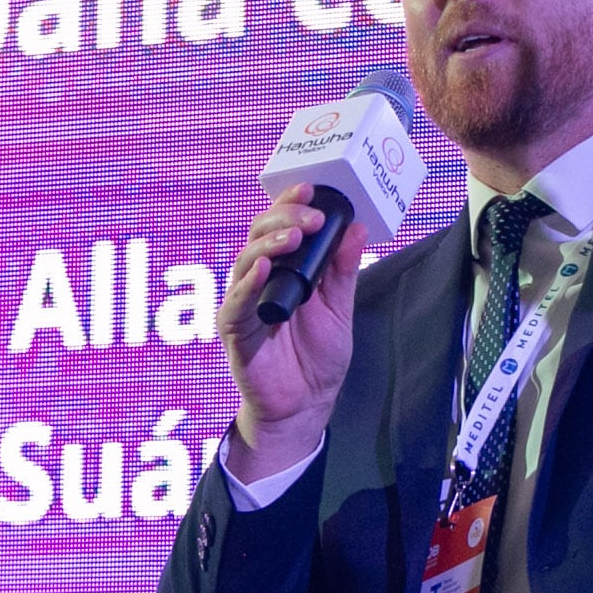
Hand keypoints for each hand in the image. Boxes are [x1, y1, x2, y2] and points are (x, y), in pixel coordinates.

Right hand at [216, 186, 360, 478]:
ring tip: (292, 237)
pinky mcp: (234, 330)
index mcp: (282, 270)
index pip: (279, 226)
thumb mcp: (339, 306)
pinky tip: (263, 267)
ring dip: (268, 244)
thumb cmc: (316, 356)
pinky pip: (236, 302)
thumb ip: (343, 270)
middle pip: (258, 235)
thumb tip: (357, 228)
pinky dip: (248, 283)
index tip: (311, 189)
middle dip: (284, 220)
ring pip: (245, 260)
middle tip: (311, 218)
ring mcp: (244, 303)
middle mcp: (258, 280)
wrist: (306, 404)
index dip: (290, 204)